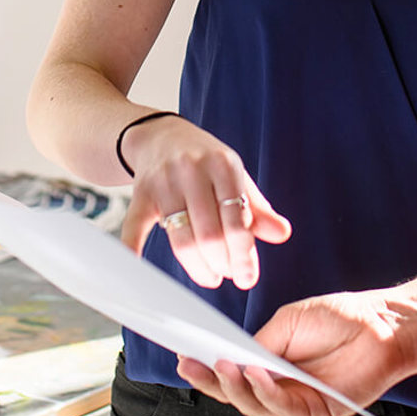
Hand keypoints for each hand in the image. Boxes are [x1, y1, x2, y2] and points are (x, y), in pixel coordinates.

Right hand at [119, 116, 290, 290]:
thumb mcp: (236, 176)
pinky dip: (134, 253)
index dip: (243, 255)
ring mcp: (164, 182)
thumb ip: (258, 208)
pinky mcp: (140, 194)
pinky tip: (141, 280)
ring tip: (210, 276)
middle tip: (227, 275)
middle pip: (209, 234)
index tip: (247, 277)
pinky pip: (134, 228)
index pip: (237, 220)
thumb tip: (282, 233)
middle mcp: (193, 170)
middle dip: (222, 263)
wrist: (161, 135)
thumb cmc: (205, 161)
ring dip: (197, 268)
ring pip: (181, 238)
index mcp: (224, 165)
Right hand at [177, 288, 413, 415]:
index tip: (183, 355)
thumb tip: (233, 356)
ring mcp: (297, 403)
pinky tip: (258, 374)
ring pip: (256, 406)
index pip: (231, 372)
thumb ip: (260, 341)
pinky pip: (285, 409)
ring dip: (236, 387)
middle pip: (237, 394)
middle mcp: (279, 388)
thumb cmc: (339, 317)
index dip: (206, 368)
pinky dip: (268, 392)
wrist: (381, 323)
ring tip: (224, 366)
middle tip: (193, 366)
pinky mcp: (318, 415)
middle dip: (212, 382)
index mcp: (269, 365)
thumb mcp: (289, 321)